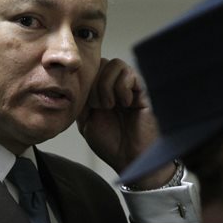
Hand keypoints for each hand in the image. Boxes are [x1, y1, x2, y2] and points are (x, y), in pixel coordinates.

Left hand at [77, 58, 173, 186]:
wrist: (131, 159)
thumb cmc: (112, 145)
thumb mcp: (87, 122)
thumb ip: (81, 101)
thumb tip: (78, 81)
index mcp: (103, 92)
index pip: (92, 70)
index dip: (86, 83)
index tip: (89, 106)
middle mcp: (117, 86)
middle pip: (101, 63)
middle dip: (94, 85)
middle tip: (99, 106)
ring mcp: (131, 86)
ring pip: (114, 64)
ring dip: (106, 86)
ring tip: (111, 106)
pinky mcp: (144, 89)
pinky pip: (128, 73)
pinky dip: (121, 88)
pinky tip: (126, 104)